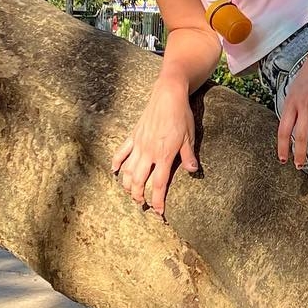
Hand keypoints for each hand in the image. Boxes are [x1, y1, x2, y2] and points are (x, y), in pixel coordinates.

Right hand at [112, 78, 196, 216]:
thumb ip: (189, 156)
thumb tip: (193, 171)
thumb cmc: (181, 115)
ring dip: (127, 184)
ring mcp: (139, 144)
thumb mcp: (188, 136)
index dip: (157, 200)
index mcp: (164, 155)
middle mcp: (148, 152)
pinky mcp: (133, 135)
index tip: (158, 212)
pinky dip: (116, 162)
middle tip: (141, 205)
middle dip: (139, 196)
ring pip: (127, 170)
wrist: (167, 95)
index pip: (159, 184)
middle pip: (139, 181)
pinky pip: (121, 151)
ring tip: (130, 194)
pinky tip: (114, 171)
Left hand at [277, 36, 307, 169]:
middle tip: (300, 167)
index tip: (283, 159)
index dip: (282, 147)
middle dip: (300, 155)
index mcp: (292, 101)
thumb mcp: (294, 87)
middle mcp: (305, 104)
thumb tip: (288, 127)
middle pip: (301, 136)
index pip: (283, 130)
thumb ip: (291, 107)